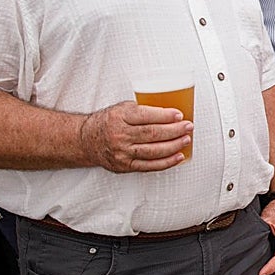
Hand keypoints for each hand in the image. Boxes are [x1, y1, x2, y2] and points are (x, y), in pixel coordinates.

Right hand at [78, 101, 192, 172]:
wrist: (86, 141)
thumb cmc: (108, 122)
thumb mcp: (121, 109)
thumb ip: (142, 110)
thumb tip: (170, 113)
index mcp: (119, 117)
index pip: (146, 116)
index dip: (165, 116)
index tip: (179, 114)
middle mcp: (120, 135)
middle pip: (153, 133)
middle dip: (174, 130)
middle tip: (188, 126)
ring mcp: (122, 152)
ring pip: (153, 150)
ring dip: (174, 146)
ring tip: (186, 139)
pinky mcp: (125, 166)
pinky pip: (150, 166)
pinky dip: (167, 162)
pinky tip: (178, 156)